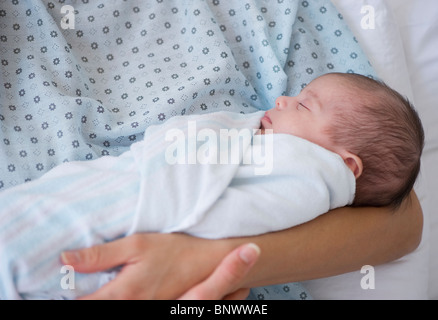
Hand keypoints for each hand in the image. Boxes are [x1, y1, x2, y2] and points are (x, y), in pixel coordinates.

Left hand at [60, 233, 258, 299]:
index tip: (57, 292)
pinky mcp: (157, 310)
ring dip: (102, 299)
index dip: (67, 299)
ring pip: (114, 309)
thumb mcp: (137, 244)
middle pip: (97, 309)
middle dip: (85, 298)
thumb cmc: (174, 250)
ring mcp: (147, 311)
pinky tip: (121, 290)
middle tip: (79, 289)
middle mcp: (133, 308)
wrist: (210, 262)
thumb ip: (100, 255)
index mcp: (123, 294)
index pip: (83, 306)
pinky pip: (130, 309)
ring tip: (98, 290)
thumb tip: (66, 258)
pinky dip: (118, 300)